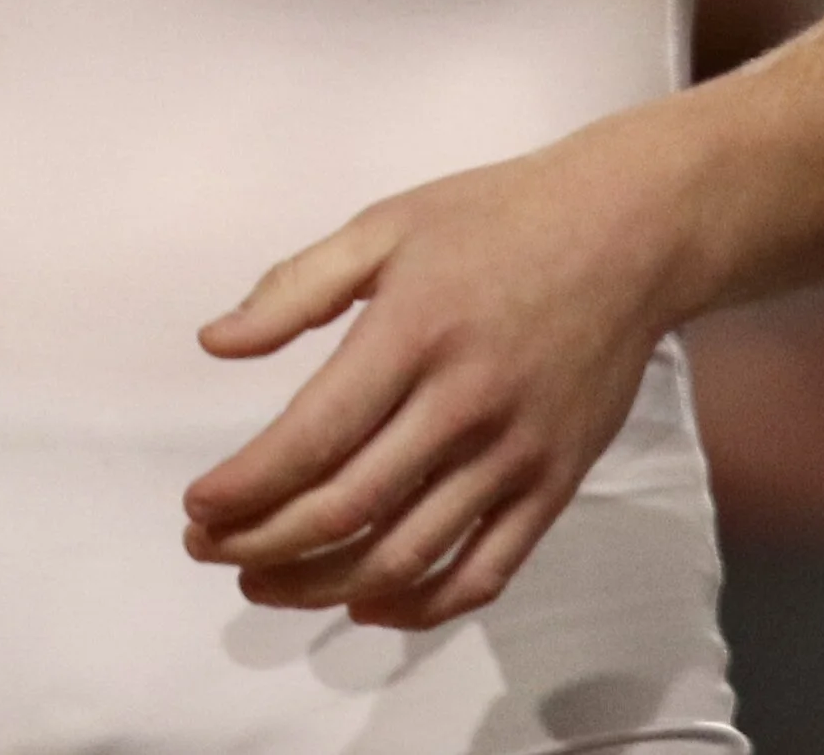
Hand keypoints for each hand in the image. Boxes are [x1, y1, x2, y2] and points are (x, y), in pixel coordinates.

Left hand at [182, 133, 667, 629]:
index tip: (197, 506)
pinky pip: (484, 571)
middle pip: (349, 507)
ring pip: (407, 554)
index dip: (246, 486)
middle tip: (208, 548)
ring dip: (323, 584)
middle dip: (264, 542)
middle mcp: (464, 402)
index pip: (313, 436)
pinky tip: (365, 602)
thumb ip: (295, 287)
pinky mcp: (555, 483)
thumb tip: (215, 342)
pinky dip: (420, 604)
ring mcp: (515, 452)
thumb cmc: (496, 219)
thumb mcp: (386, 224)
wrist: (627, 231)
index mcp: (413, 331)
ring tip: (264, 582)